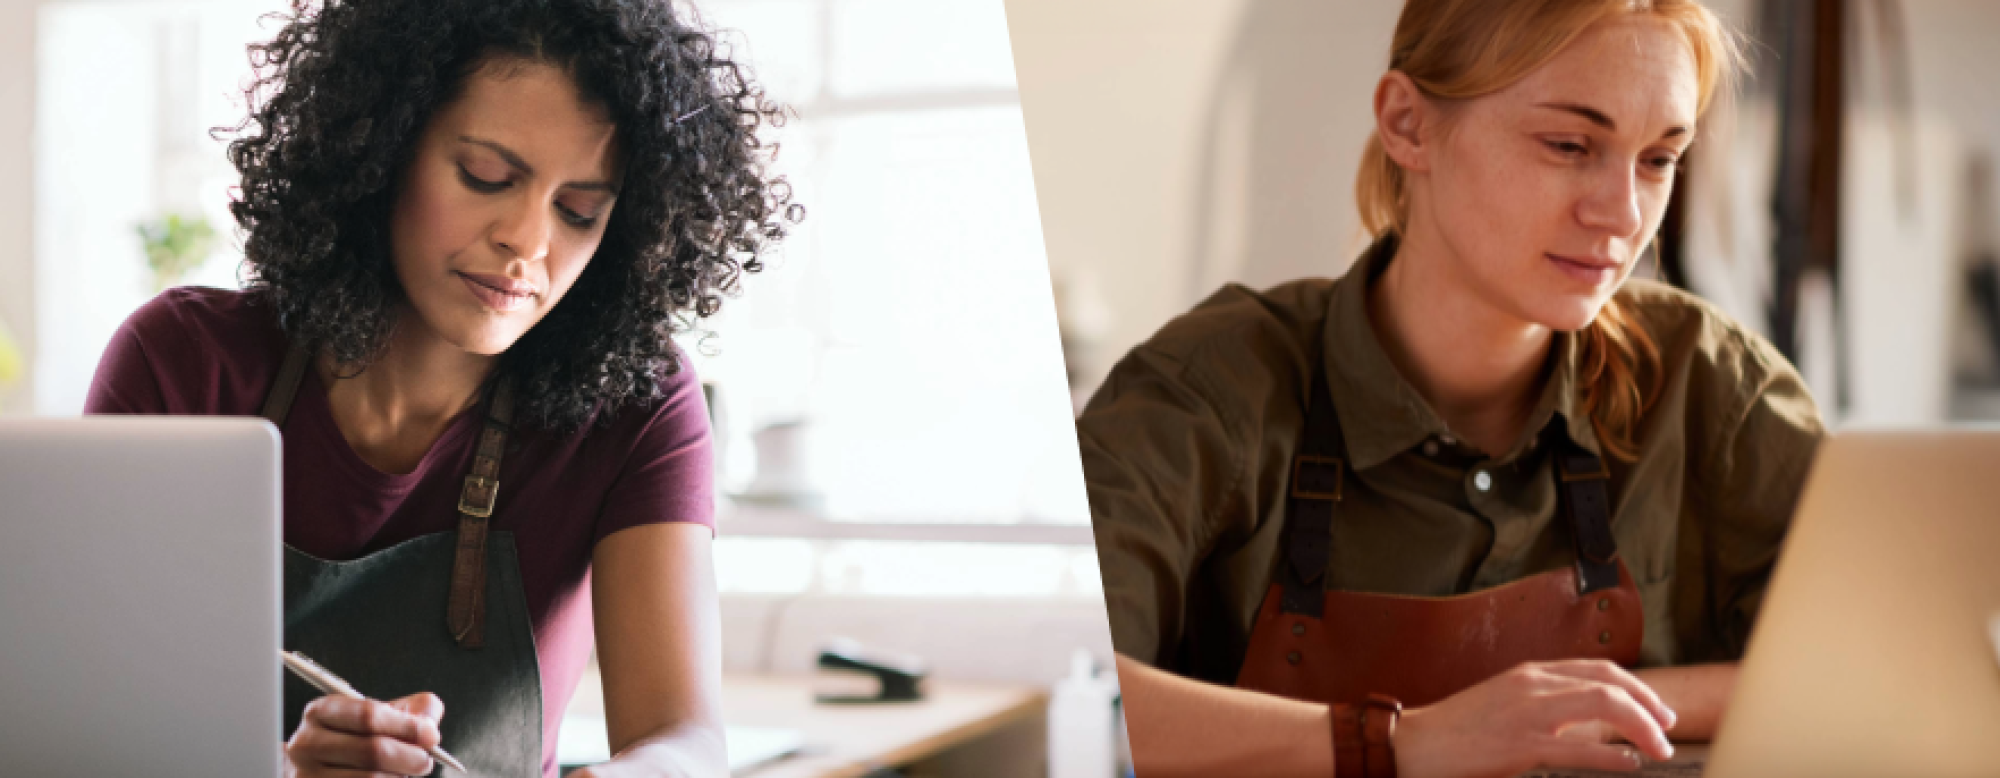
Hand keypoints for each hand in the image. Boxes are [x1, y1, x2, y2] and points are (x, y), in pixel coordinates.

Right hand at [284, 692, 444, 777]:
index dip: (406, 726)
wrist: (315, 769)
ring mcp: (306, 774)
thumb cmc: (351, 740)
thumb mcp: (375, 717)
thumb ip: (409, 710)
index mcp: (322, 711)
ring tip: (405, 773)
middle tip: (425, 761)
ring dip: (399, 777)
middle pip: (372, 751)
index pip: (369, 716)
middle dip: (410, 757)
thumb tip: (429, 721)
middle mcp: (307, 742)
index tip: (431, 736)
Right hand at [1391, 659, 1677, 777]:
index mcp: (1531, 674)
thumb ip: (1544, 703)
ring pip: (1603, 706)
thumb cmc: (1459, 730)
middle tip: (1669, 728)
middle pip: (1610, 683)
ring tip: (1659, 748)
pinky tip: (1630, 764)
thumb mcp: (1506, 703)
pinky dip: (1612, 755)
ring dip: (1641, 727)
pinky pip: (1578, 747)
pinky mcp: (1521, 744)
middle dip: (1649, 705)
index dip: (1637, 688)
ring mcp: (1528, 713)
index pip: (1599, 669)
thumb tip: (1586, 718)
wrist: (1416, 744)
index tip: (1658, 710)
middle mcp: (1534, 685)